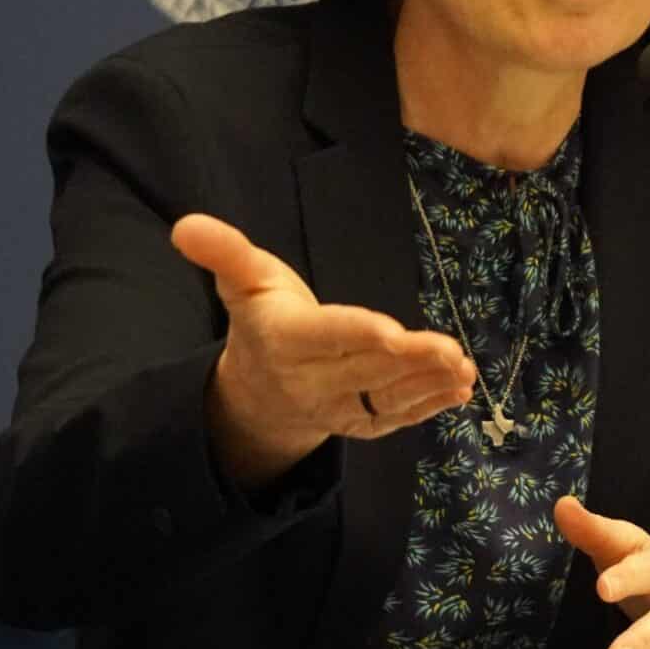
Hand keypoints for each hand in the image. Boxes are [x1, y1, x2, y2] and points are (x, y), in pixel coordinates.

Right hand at [171, 213, 478, 487]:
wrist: (257, 394)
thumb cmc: (263, 321)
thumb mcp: (243, 281)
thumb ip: (224, 252)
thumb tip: (185, 223)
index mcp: (285, 338)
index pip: (326, 335)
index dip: (358, 334)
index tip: (394, 332)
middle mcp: (310, 379)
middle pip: (365, 368)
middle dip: (410, 361)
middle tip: (452, 350)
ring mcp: (336, 407)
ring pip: (385, 397)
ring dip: (428, 385)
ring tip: (464, 370)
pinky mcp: (359, 424)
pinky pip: (394, 418)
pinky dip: (429, 407)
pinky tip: (459, 390)